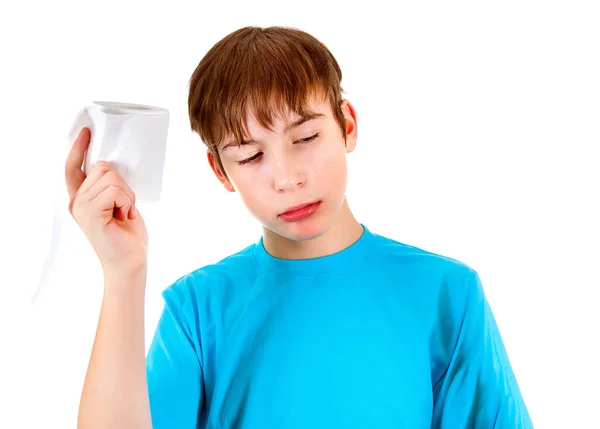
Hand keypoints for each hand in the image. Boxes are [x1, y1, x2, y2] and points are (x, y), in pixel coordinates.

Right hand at [65, 127, 147, 277]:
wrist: (131, 262)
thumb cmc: (128, 236)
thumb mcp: (119, 203)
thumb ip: (109, 186)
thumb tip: (110, 165)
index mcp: (81, 199)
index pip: (73, 167)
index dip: (78, 148)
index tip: (87, 132)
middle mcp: (76, 202)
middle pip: (102, 167)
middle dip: (123, 184)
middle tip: (125, 207)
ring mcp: (81, 208)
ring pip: (111, 177)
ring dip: (127, 195)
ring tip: (125, 213)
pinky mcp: (90, 214)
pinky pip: (114, 190)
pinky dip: (127, 201)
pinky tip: (125, 216)